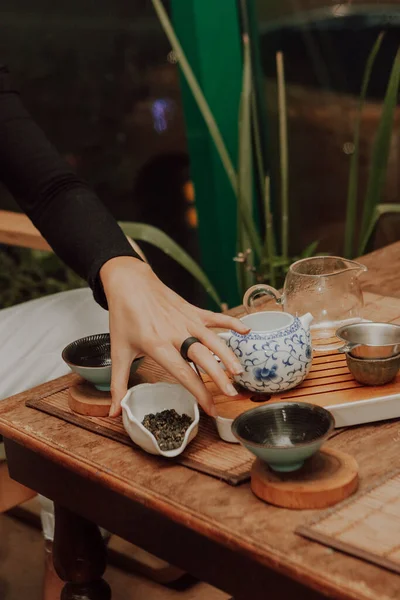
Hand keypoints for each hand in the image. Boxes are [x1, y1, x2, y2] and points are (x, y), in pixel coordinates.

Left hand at [100, 257, 248, 416]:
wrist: (129, 282)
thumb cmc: (124, 316)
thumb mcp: (118, 351)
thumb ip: (118, 384)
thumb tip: (113, 412)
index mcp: (156, 344)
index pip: (182, 372)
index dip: (198, 392)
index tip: (210, 408)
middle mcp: (174, 332)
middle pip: (202, 356)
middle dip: (218, 376)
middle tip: (231, 394)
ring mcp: (186, 319)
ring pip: (212, 338)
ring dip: (228, 354)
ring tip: (240, 372)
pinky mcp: (192, 310)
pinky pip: (215, 317)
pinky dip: (231, 323)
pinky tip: (246, 331)